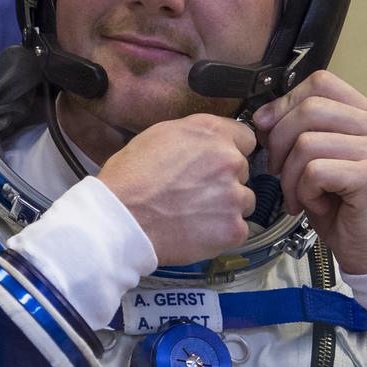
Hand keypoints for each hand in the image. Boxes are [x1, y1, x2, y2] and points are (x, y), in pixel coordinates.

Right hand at [99, 113, 257, 265]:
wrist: (121, 219)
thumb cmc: (130, 178)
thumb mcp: (159, 135)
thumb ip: (194, 136)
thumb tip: (207, 143)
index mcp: (211, 132)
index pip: (245, 138)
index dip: (230, 151)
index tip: (217, 164)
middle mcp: (229, 160)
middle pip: (243, 171)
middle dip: (226, 181)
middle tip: (196, 193)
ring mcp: (234, 196)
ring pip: (244, 201)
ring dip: (227, 207)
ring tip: (195, 214)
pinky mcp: (233, 228)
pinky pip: (239, 229)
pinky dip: (223, 233)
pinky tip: (198, 232)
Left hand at [253, 70, 366, 274]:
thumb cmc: (346, 210)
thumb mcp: (322, 161)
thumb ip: (303, 133)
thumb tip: (264, 118)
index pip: (321, 83)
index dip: (285, 103)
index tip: (266, 129)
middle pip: (309, 108)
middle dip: (279, 142)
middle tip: (278, 172)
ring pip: (307, 142)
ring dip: (289, 176)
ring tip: (299, 197)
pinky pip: (315, 171)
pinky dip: (303, 192)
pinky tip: (316, 205)